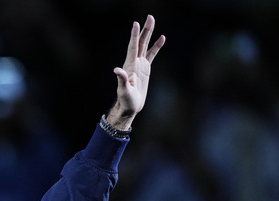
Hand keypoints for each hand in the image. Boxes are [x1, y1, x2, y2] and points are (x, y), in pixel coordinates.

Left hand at [107, 15, 165, 129]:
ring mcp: (140, 64)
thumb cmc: (126, 100)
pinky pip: (152, 54)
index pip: (132, 47)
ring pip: (145, 45)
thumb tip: (117, 70)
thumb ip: (121, 80)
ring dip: (149, 33)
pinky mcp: (145, 68)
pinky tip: (162, 38)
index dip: (134, 36)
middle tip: (149, 16)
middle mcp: (134, 62)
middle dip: (144, 30)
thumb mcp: (124, 91)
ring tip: (153, 21)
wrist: (130, 106)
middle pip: (140, 42)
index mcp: (129, 66)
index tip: (136, 23)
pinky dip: (156, 46)